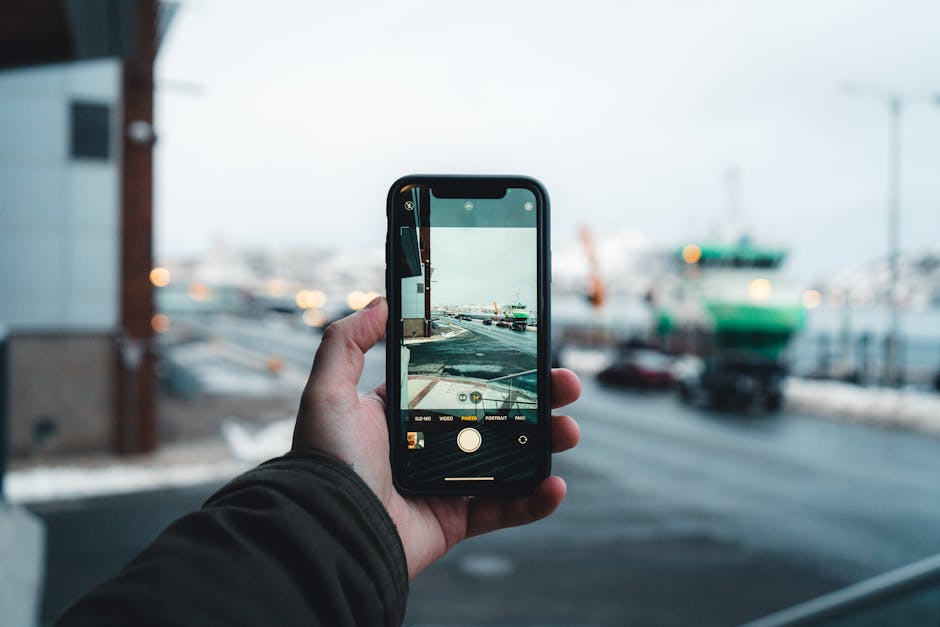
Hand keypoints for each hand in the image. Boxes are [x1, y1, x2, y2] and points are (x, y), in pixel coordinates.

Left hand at [293, 297, 580, 578]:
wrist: (331, 532)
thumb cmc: (327, 462)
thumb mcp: (328, 392)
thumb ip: (346, 343)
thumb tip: (378, 303)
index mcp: (405, 414)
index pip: (460, 382)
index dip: (496, 368)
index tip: (527, 351)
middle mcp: (429, 446)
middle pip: (497, 417)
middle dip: (538, 400)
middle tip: (565, 385)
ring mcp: (447, 484)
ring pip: (511, 460)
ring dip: (546, 444)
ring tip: (569, 430)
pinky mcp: (457, 521)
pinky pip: (506, 510)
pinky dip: (536, 501)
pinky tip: (556, 484)